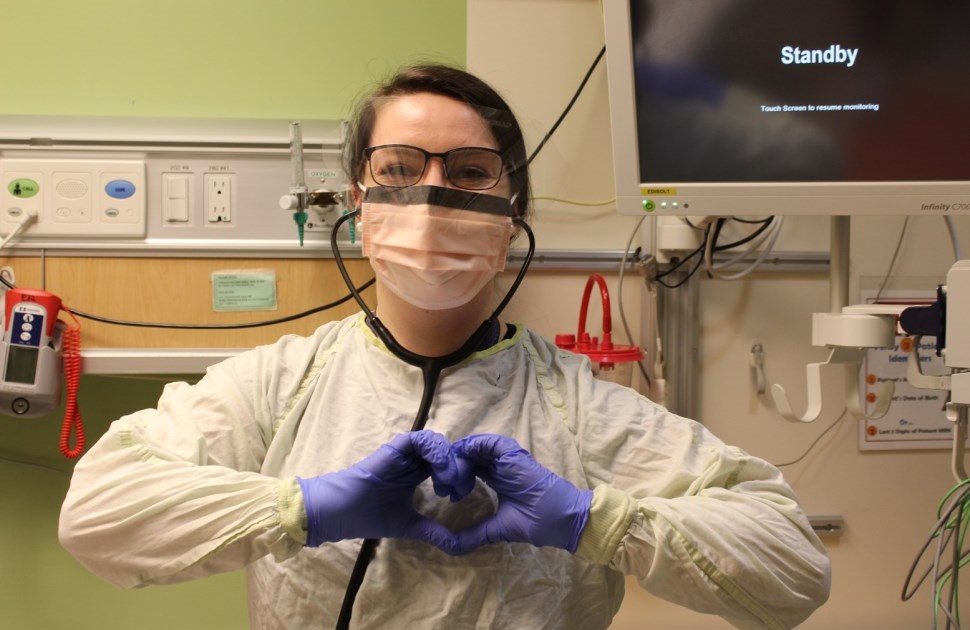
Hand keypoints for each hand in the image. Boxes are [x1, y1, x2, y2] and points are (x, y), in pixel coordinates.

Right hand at [297, 430, 469, 551]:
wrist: (341, 512)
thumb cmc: (370, 516)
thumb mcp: (410, 525)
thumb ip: (434, 532)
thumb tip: (460, 547)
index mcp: (417, 473)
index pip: (447, 466)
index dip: (459, 477)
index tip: (458, 496)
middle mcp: (414, 460)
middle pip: (447, 453)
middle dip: (459, 468)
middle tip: (459, 489)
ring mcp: (405, 453)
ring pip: (437, 443)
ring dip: (449, 460)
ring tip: (449, 482)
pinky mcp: (396, 448)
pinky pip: (421, 439)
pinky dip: (436, 451)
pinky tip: (440, 471)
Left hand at [452, 434, 591, 553]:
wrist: (561, 519)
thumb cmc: (536, 523)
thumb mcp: (497, 529)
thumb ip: (474, 534)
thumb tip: (450, 546)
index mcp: (497, 478)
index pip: (468, 468)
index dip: (453, 477)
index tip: (445, 494)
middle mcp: (498, 465)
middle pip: (466, 457)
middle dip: (450, 468)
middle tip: (442, 487)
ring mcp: (504, 457)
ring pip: (472, 448)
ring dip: (457, 459)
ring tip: (449, 479)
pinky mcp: (510, 453)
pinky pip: (485, 442)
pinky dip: (469, 450)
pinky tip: (461, 467)